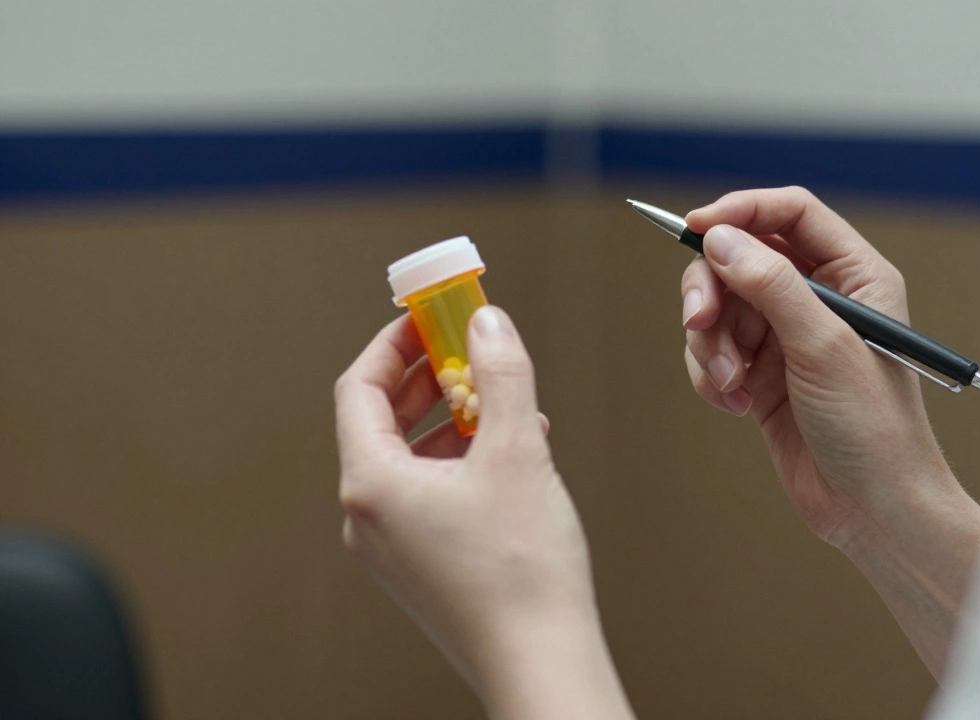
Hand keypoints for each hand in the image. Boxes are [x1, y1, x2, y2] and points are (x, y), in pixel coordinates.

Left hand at [334, 307, 597, 694]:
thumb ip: (501, 375)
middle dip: (428, 378)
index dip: (393, 343)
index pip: (358, 387)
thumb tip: (487, 325)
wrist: (539, 659)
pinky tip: (509, 456)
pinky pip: (428, 492)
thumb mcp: (515, 451)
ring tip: (503, 404)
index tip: (427, 317)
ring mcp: (392, 545)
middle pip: (382, 421)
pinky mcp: (421, 565)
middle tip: (467, 347)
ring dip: (452, 419)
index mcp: (371, 484)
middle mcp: (367, 517)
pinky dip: (461, 461)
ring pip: (410, 458)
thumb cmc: (520, 573)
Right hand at [681, 187, 953, 547]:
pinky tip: (734, 405)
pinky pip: (714, 351)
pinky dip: (712, 374)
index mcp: (854, 275)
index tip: (697, 227)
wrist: (873, 509)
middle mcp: (820, 298)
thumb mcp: (823, 347)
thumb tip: (721, 239)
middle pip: (741, 258)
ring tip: (730, 386)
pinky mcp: (762, 376)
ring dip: (711, 344)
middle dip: (712, 290)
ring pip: (720, 308)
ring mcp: (787, 337)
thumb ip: (771, 286)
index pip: (790, 214)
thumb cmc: (874, 429)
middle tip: (699, 322)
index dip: (741, 212)